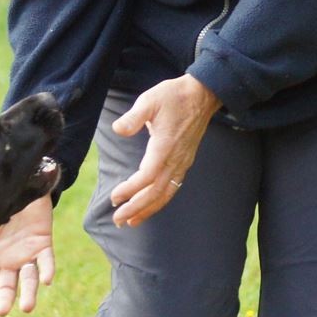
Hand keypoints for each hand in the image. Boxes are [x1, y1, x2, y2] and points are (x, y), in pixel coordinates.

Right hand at [0, 194, 53, 316]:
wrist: (23, 189)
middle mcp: (8, 261)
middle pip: (7, 285)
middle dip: (4, 299)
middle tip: (1, 311)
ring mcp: (26, 255)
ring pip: (28, 278)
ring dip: (28, 292)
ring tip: (26, 307)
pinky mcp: (43, 244)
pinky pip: (46, 260)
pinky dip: (47, 269)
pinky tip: (47, 281)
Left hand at [108, 74, 220, 227]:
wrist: (202, 95)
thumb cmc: (173, 96)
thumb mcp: (150, 99)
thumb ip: (134, 117)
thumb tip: (118, 129)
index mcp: (165, 146)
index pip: (147, 177)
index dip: (131, 190)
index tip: (114, 197)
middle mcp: (175, 159)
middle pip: (155, 192)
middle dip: (136, 208)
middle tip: (117, 219)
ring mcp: (182, 162)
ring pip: (166, 194)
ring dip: (148, 209)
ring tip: (131, 221)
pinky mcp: (185, 162)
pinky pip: (173, 188)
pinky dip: (160, 201)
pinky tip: (150, 206)